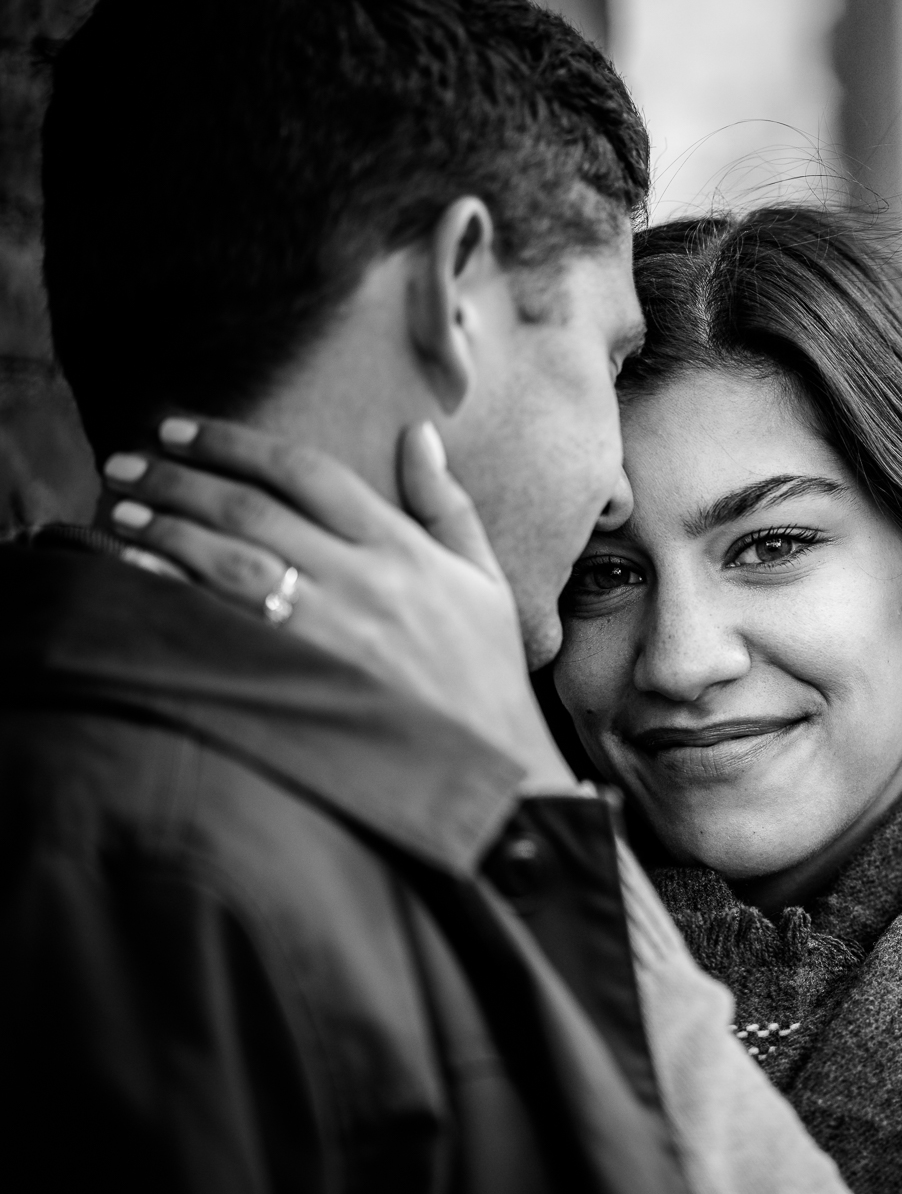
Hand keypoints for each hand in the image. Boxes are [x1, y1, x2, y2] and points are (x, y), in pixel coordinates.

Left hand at [101, 416, 581, 793]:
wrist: (491, 764)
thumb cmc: (486, 670)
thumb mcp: (484, 579)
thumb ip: (446, 504)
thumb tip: (419, 434)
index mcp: (404, 549)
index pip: (308, 473)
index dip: (236, 443)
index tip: (181, 429)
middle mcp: (364, 581)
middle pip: (255, 510)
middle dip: (180, 479)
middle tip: (124, 462)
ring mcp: (332, 632)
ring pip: (232, 561)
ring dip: (166, 530)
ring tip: (118, 512)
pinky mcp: (306, 680)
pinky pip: (226, 625)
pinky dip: (176, 595)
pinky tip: (134, 576)